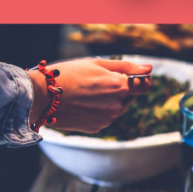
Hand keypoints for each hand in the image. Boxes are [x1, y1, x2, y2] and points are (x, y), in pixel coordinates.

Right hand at [29, 58, 151, 132]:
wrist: (43, 97)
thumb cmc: (68, 74)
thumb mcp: (97, 63)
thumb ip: (126, 67)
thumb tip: (149, 68)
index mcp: (120, 87)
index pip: (145, 85)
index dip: (139, 79)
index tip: (129, 75)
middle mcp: (118, 106)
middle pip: (129, 96)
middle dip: (120, 88)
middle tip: (96, 81)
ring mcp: (108, 119)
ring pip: (117, 107)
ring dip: (109, 100)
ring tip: (86, 92)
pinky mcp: (98, 127)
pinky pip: (105, 117)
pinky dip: (99, 110)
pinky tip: (82, 103)